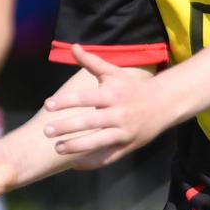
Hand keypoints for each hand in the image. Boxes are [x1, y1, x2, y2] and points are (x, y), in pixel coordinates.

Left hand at [41, 44, 168, 169]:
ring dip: (76, 146)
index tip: (47, 105)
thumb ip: (92, 62)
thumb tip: (74, 46)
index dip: (66, 101)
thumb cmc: (132, 88)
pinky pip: (108, 157)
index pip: (86, 97)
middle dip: (67, 127)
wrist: (163, 104)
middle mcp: (118, 113)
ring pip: (98, 142)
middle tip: (46, 131)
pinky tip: (75, 163)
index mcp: (112, 94)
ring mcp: (124, 131)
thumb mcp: (114, 73)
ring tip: (57, 148)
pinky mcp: (127, 146)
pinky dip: (92, 162)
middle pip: (90, 122)